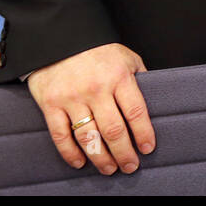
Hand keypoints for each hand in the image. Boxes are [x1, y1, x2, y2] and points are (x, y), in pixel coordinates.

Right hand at [26, 42, 154, 174]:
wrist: (60, 36)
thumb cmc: (97, 50)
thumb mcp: (126, 58)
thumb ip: (139, 79)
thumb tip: (155, 100)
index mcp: (119, 77)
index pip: (136, 112)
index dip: (143, 134)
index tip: (147, 149)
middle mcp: (96, 89)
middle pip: (114, 130)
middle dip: (124, 153)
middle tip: (130, 166)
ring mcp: (72, 98)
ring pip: (89, 137)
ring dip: (101, 158)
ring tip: (109, 169)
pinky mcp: (51, 104)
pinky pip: (60, 135)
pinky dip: (70, 153)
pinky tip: (80, 162)